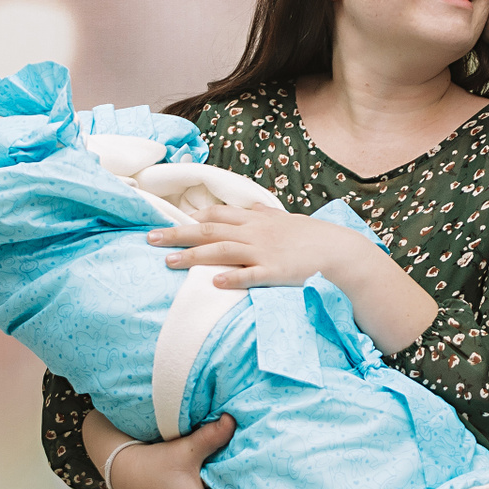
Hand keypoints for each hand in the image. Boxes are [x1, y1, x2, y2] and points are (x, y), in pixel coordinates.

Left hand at [148, 204, 371, 290]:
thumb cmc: (311, 237)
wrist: (338, 250)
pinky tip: (213, 282)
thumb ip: (265, 213)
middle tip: (150, 239)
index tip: (168, 221)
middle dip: (178, 234)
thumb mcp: (286, 220)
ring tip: (169, 262)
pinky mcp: (276, 272)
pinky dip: (231, 278)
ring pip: (222, 252)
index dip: (190, 218)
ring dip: (194, 256)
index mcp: (256, 221)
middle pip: (209, 231)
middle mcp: (255, 233)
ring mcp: (264, 252)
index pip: (217, 215)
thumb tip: (252, 206)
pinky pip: (251, 275)